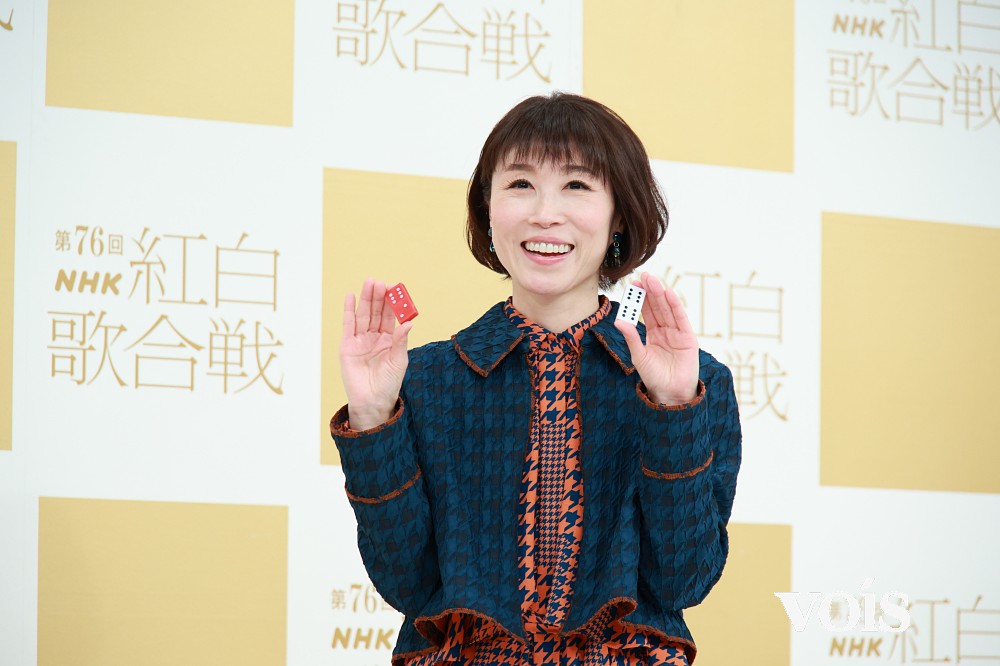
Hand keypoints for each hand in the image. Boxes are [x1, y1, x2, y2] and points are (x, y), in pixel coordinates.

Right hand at [340, 278, 412, 429]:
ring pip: (363, 315)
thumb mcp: (399, 360)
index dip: (392, 303)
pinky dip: (348, 310)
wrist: (372, 401)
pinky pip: (348, 325)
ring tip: (369, 282)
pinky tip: (350, 296)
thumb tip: (408, 322)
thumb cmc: (388, 383)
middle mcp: (374, 337)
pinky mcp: (347, 346)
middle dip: (378, 296)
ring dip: (366, 299)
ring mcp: (360, 340)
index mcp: (389, 340)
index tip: (395, 288)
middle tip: (380, 282)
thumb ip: (400, 340)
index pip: (390, 316)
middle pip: (375, 312)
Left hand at [613, 272, 699, 405]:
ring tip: (653, 280)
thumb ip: (631, 338)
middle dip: (650, 291)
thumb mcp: (639, 356)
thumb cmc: (654, 377)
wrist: (670, 394)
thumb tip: (618, 321)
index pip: (646, 312)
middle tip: (643, 275)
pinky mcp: (688, 338)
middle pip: (657, 307)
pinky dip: (675, 306)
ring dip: (661, 294)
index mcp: (653, 334)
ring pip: (668, 310)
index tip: (634, 284)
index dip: (641, 298)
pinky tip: (668, 294)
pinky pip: (681, 319)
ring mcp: (677, 333)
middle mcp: (666, 331)